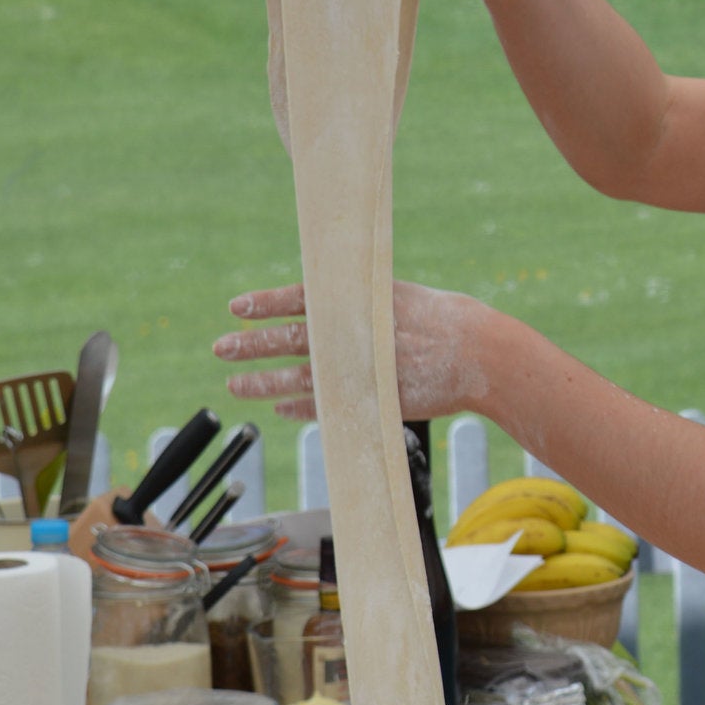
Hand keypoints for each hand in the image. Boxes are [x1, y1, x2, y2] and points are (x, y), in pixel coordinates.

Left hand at [214, 280, 497, 421]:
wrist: (483, 356)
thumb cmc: (449, 318)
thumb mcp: (403, 295)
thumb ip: (364, 301)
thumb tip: (332, 297)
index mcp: (360, 302)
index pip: (299, 299)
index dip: (265, 304)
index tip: (236, 307)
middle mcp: (354, 335)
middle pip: (288, 340)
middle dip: (250, 345)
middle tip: (221, 348)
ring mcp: (361, 370)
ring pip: (299, 378)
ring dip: (263, 382)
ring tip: (235, 385)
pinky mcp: (373, 399)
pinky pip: (326, 407)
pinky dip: (301, 407)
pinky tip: (280, 409)